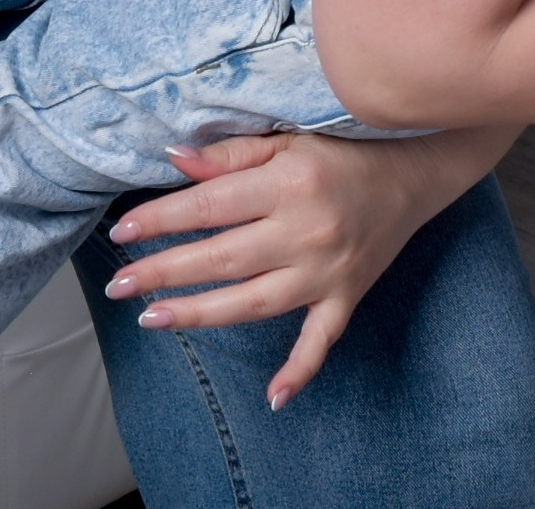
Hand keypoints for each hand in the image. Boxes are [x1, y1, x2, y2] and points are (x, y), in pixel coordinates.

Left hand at [99, 126, 517, 408]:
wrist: (416, 168)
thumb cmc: (344, 148)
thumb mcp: (289, 137)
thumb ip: (232, 153)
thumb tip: (173, 158)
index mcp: (289, 183)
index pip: (210, 206)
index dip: (161, 220)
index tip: (122, 232)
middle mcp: (306, 231)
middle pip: (222, 258)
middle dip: (165, 271)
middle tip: (118, 283)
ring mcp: (327, 270)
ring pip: (255, 302)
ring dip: (202, 314)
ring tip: (153, 319)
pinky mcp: (347, 296)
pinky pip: (322, 339)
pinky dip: (301, 370)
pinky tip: (275, 397)